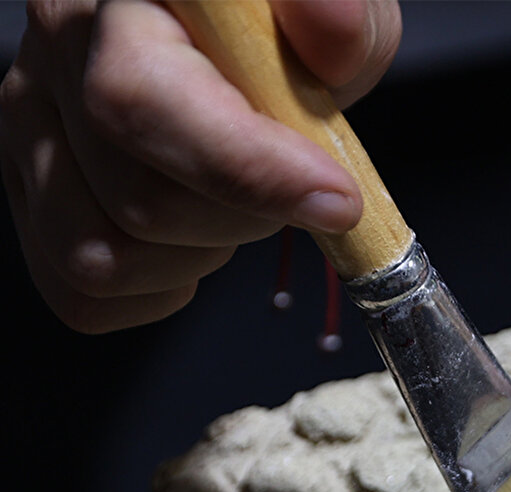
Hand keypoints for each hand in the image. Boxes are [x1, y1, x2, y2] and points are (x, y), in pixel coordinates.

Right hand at [0, 0, 401, 331]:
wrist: (224, 54)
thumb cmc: (265, 36)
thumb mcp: (315, 15)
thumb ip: (330, 21)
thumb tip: (333, 25)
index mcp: (116, 0)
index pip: (144, 102)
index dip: (247, 172)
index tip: (335, 199)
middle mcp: (53, 62)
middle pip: (138, 202)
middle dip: (242, 221)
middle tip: (289, 193)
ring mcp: (31, 137)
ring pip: (99, 259)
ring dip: (194, 260)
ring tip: (232, 212)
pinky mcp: (34, 204)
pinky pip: (81, 298)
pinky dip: (154, 295)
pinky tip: (193, 247)